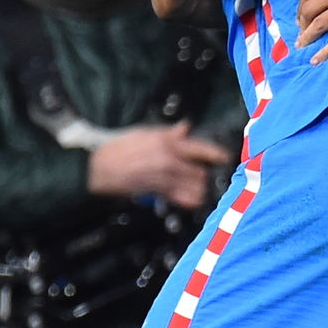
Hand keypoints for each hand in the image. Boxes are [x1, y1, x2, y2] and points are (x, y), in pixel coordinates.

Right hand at [87, 122, 231, 208]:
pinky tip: (192, 197)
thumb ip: (169, 133)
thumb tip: (186, 127)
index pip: (200, 148)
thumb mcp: (144, 133)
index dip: (216, 154)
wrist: (101, 169)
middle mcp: (171, 161)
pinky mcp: (160, 193)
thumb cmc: (120, 149)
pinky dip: (191, 199)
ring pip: (196, 186)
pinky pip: (185, 199)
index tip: (225, 157)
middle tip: (203, 172)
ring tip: (197, 185)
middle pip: (201, 171)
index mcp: (168, 142)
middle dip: (204, 172)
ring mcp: (166, 178)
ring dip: (199, 186)